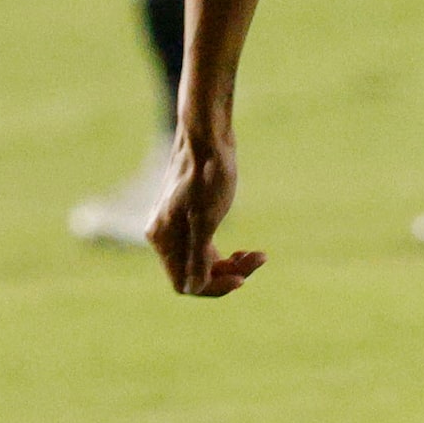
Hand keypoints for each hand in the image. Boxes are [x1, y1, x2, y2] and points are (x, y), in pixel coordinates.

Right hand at [147, 128, 265, 297]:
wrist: (207, 135)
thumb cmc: (208, 175)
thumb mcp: (206, 218)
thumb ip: (197, 255)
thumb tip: (193, 287)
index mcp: (163, 239)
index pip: (185, 284)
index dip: (214, 287)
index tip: (243, 280)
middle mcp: (164, 236)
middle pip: (195, 273)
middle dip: (228, 272)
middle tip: (260, 257)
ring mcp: (176, 225)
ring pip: (203, 260)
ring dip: (230, 263)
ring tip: (258, 255)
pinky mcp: (189, 215)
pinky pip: (205, 246)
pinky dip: (225, 251)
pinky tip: (245, 249)